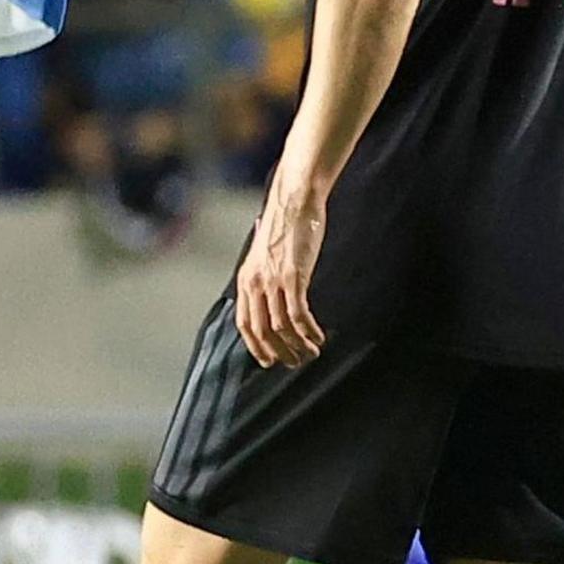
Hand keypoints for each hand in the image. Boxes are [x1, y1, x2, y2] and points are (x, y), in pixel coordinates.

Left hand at [233, 187, 327, 367]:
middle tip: (296, 362)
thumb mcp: (264, 253)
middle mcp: (255, 282)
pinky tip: (319, 337)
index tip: (269, 361)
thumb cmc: (284, 225)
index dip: (256, 346)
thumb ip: (264, 273)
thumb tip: (269, 291)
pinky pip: (298, 314)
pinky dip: (309, 331)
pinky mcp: (293, 276)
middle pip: (262, 331)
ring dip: (298, 345)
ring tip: (312, 352)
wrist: (294, 201)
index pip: (244, 324)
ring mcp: (273, 280)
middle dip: (280, 352)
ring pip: (282, 327)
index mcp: (245, 279)